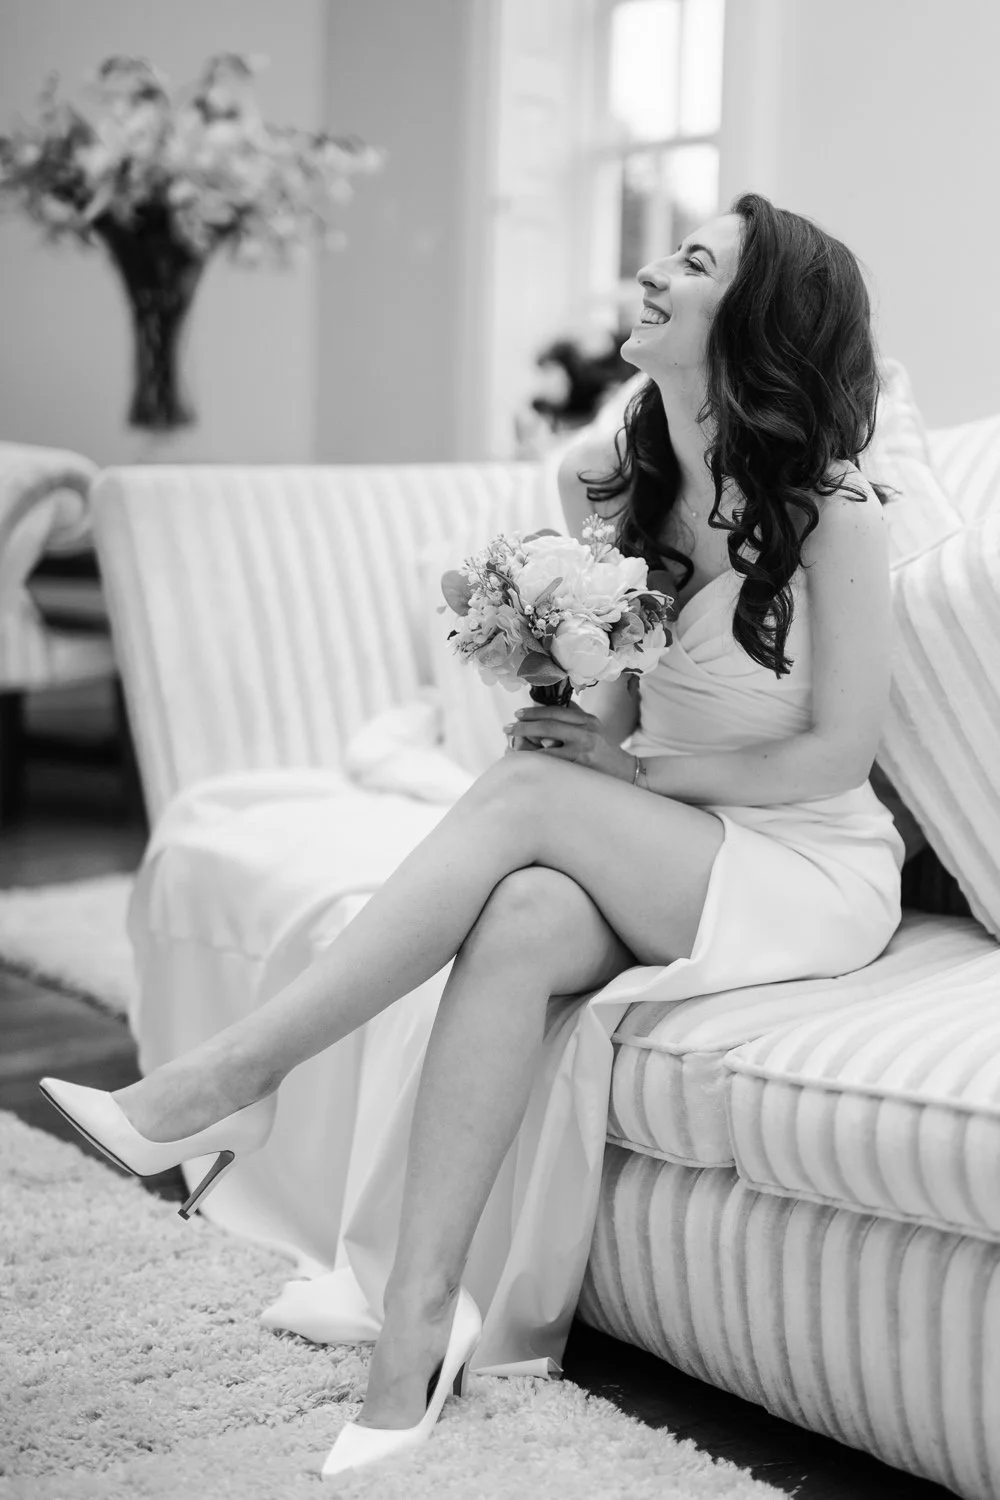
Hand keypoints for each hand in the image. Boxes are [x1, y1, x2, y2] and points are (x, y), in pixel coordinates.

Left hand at [502, 703, 635, 780]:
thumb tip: (549, 705)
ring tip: (511, 747)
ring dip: (526, 745)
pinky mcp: (582, 764)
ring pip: (548, 743)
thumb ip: (574, 716)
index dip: (534, 711)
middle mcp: (586, 730)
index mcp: (587, 719)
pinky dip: (537, 761)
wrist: (626, 772)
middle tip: (507, 728)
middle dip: (524, 726)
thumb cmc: (604, 750)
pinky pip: (553, 762)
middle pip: (549, 724)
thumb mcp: (593, 728)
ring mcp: (584, 748)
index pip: (556, 711)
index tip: (518, 714)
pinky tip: (526, 762)